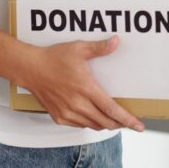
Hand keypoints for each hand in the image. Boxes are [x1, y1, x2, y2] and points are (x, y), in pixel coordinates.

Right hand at [18, 36, 144, 131]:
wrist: (30, 68)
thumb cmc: (53, 58)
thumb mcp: (79, 49)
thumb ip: (100, 48)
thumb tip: (116, 41)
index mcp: (86, 89)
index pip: (111, 109)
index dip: (127, 119)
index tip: (139, 125)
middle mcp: (77, 104)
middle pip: (105, 122)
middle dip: (120, 124)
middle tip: (130, 122)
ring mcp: (67, 113)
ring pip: (93, 125)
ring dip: (105, 124)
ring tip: (114, 120)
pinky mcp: (59, 117)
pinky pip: (80, 125)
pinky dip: (90, 123)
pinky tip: (95, 117)